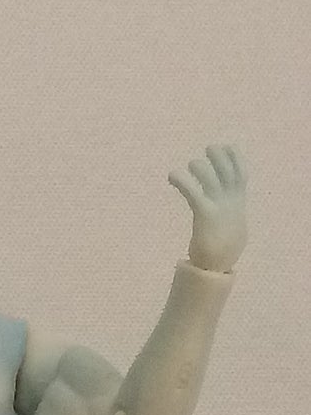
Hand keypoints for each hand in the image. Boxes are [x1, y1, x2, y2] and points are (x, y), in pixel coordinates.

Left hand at [171, 146, 245, 273]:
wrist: (216, 268)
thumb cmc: (221, 248)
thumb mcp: (231, 226)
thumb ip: (229, 213)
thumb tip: (224, 208)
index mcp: (238, 204)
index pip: (241, 175)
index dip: (235, 158)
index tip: (226, 146)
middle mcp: (232, 203)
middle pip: (229, 172)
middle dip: (221, 157)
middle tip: (210, 148)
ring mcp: (221, 209)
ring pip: (212, 179)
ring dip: (201, 168)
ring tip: (190, 166)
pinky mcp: (206, 216)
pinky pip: (194, 193)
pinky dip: (183, 181)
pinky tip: (172, 176)